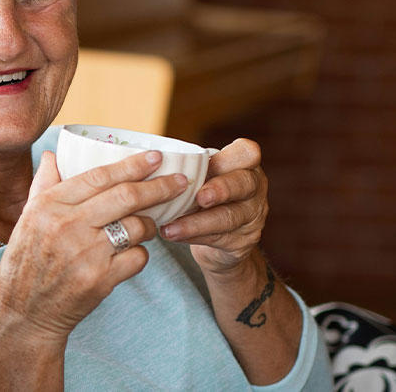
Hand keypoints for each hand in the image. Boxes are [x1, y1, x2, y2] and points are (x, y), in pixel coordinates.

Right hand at [0, 149, 189, 346]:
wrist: (25, 312)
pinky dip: (140, 254)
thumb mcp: (27, 219)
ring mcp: (85, 253)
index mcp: (48, 205)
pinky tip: (129, 255)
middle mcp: (66, 225)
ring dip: (150, 225)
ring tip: (147, 227)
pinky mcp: (100, 280)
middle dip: (159, 187)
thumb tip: (53, 155)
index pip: (99, 176)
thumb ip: (43, 184)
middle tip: (179, 183)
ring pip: (137, 227)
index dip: (132, 165)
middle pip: (126, 197)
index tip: (156, 157)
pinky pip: (138, 258)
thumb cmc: (26, 262)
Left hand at [160, 138, 267, 276]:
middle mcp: (254, 189)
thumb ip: (188, 168)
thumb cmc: (202, 195)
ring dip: (196, 222)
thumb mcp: (201, 177)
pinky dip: (192, 236)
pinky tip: (172, 234)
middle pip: (244, 184)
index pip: (248, 153)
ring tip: (170, 227)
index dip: (231, 157)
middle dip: (221, 189)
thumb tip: (142, 158)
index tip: (207, 163)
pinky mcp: (242, 242)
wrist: (217, 239)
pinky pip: (218, 238)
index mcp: (243, 165)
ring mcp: (252, 217)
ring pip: (228, 217)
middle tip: (199, 197)